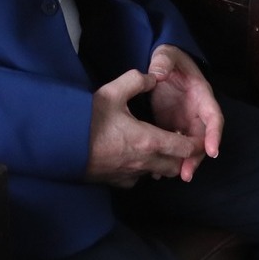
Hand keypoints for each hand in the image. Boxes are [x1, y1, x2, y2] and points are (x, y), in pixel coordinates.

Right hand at [85, 69, 202, 187]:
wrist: (61, 146)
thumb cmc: (88, 120)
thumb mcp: (112, 92)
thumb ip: (136, 80)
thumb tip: (152, 78)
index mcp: (149, 141)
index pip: (185, 148)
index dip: (195, 143)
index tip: (198, 136)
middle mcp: (144, 163)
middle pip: (176, 167)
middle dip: (182, 156)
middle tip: (179, 140)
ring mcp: (131, 176)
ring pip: (158, 174)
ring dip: (164, 164)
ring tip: (159, 148)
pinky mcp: (118, 182)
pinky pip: (139, 178)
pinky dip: (144, 169)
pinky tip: (135, 157)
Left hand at [145, 44, 221, 180]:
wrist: (162, 65)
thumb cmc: (170, 59)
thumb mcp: (166, 55)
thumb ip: (163, 62)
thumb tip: (157, 74)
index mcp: (202, 96)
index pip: (214, 117)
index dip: (214, 134)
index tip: (212, 150)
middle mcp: (197, 113)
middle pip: (203, 139)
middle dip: (197, 157)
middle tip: (186, 174)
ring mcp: (186, 122)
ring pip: (189, 147)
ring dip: (183, 162)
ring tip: (169, 176)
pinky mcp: (173, 127)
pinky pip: (174, 145)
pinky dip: (169, 157)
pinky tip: (156, 170)